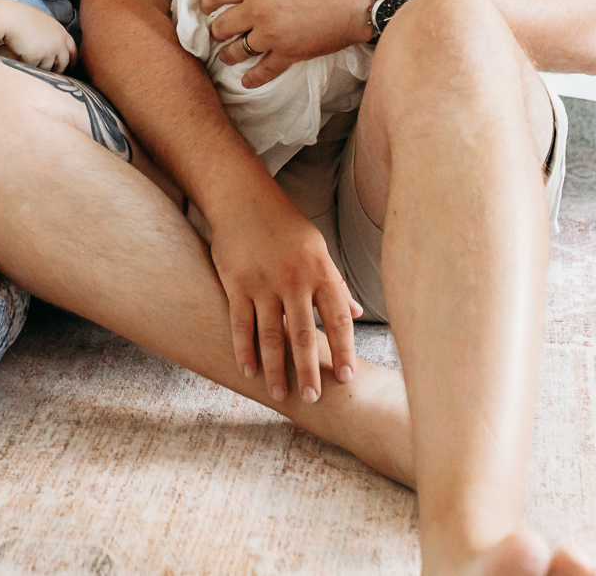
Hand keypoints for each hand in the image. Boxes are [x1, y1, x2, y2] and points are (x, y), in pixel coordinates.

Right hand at [0, 6, 76, 72]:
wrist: (10, 18)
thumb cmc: (23, 18)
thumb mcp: (44, 23)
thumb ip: (53, 35)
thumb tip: (56, 49)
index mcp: (62, 33)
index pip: (73, 51)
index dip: (73, 61)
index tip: (72, 69)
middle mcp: (58, 43)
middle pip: (62, 63)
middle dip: (58, 70)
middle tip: (52, 74)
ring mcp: (48, 51)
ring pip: (47, 68)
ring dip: (39, 67)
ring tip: (28, 58)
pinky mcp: (36, 57)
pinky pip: (33, 67)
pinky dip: (28, 65)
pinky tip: (21, 57)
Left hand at [200, 0, 383, 87]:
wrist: (368, 0)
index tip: (206, 3)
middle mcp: (260, 11)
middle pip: (220, 26)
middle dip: (216, 26)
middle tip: (219, 27)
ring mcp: (274, 36)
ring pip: (235, 52)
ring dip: (227, 52)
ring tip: (227, 52)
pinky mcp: (290, 54)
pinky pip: (263, 72)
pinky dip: (252, 78)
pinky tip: (246, 80)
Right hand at [207, 191, 361, 401]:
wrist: (244, 198)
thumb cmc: (286, 226)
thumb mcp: (318, 250)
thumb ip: (337, 285)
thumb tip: (358, 314)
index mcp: (320, 271)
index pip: (338, 318)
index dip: (344, 349)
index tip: (347, 378)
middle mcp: (294, 279)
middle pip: (304, 333)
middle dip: (309, 369)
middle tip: (313, 398)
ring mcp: (263, 282)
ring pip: (271, 334)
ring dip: (275, 368)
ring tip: (281, 393)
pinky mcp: (236, 283)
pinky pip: (241, 323)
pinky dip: (244, 349)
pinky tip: (249, 370)